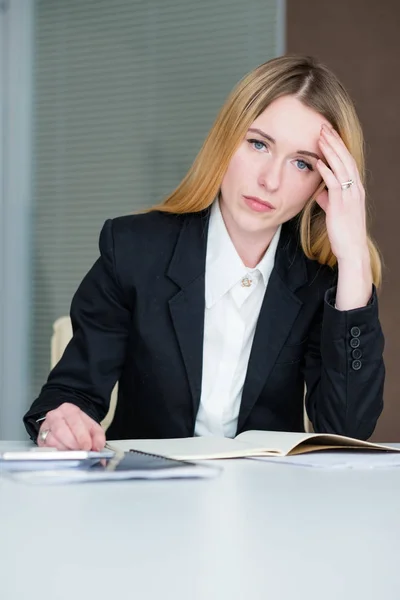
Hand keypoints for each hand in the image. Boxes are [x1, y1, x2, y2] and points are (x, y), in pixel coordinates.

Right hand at [37, 403, 105, 450]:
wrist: (66, 423)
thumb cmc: (78, 425)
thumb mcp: (91, 427)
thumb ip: (98, 436)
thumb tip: (98, 447)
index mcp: (68, 409)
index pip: (74, 421)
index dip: (81, 435)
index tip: (88, 446)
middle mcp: (54, 416)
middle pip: (61, 431)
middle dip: (73, 444)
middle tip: (82, 452)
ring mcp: (45, 427)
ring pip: (52, 440)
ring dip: (65, 450)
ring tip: (75, 453)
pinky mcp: (40, 439)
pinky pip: (47, 448)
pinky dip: (58, 453)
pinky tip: (66, 454)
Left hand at [315, 124, 368, 261]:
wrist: (352, 250)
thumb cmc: (343, 232)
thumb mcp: (335, 212)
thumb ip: (328, 200)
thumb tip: (319, 193)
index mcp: (355, 189)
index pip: (347, 161)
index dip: (338, 147)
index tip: (328, 133)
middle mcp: (355, 189)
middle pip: (346, 159)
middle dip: (335, 142)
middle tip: (324, 126)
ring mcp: (350, 196)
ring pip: (342, 167)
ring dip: (331, 151)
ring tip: (321, 137)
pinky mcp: (342, 206)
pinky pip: (335, 184)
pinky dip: (327, 172)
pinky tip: (319, 162)